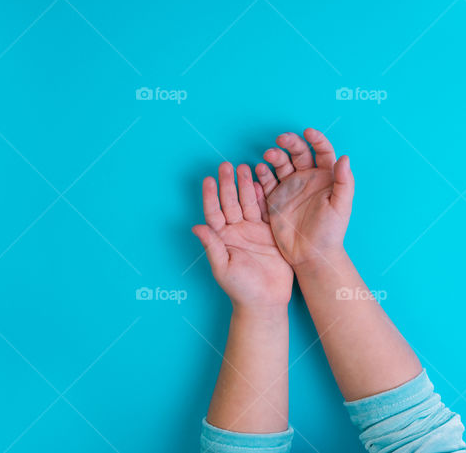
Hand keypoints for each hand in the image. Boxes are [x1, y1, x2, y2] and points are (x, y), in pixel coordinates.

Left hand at [192, 162, 293, 310]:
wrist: (266, 301)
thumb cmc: (241, 289)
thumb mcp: (222, 267)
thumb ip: (211, 246)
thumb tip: (195, 227)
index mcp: (221, 238)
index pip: (213, 212)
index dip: (210, 196)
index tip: (208, 180)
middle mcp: (235, 231)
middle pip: (230, 202)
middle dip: (228, 184)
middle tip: (226, 165)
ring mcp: (253, 231)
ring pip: (248, 203)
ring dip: (245, 186)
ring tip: (244, 167)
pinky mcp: (269, 233)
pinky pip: (266, 211)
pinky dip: (264, 197)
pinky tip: (261, 182)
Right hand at [255, 129, 353, 268]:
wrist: (311, 254)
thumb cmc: (331, 232)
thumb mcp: (341, 207)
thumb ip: (344, 182)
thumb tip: (344, 157)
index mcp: (325, 177)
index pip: (322, 151)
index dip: (316, 139)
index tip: (308, 133)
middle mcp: (307, 179)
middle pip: (298, 153)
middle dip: (290, 143)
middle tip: (281, 140)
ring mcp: (290, 188)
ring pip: (281, 164)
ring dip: (274, 156)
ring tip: (269, 155)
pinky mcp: (275, 199)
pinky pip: (266, 182)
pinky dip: (262, 174)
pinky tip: (259, 170)